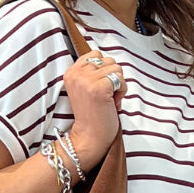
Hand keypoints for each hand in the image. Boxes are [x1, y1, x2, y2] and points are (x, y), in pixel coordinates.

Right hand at [64, 50, 126, 168]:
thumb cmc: (93, 115)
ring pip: (117, 68)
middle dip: (112, 77)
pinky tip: (114, 103)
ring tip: (109, 100)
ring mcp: (87, 81)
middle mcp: (76, 74)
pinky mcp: (99, 88)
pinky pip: (121, 79)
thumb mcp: (86, 88)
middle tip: (106, 95)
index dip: (104, 70)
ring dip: (119, 85)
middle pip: (108, 60)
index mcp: (71, 72)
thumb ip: (92, 72)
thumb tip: (110, 61)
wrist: (89, 138)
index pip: (95, 54)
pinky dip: (123, 91)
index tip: (100, 88)